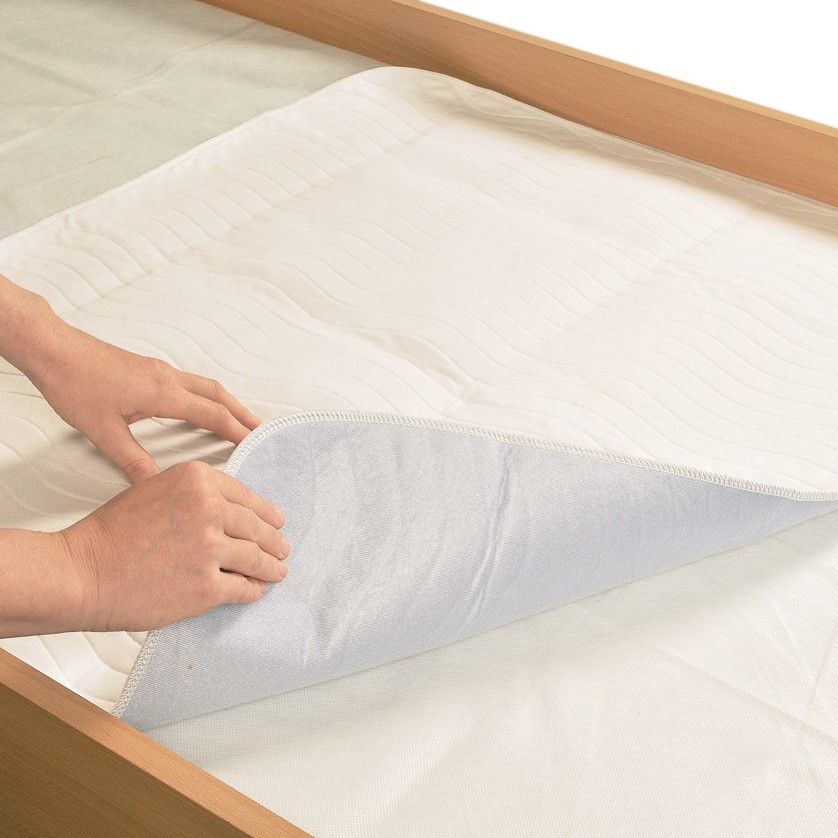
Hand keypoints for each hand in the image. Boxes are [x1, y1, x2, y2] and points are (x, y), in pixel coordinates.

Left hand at [29, 322, 260, 482]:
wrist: (53, 350)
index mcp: (163, 393)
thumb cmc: (75, 384)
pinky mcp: (148, 369)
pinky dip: (206, 395)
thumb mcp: (103, 432)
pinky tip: (199, 405)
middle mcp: (167, 378)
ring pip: (205, 385)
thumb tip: (154, 485)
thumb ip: (133, 461)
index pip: (212, 414)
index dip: (236, 430)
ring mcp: (158, 371)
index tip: (254, 443)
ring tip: (238, 417)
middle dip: (241, 413)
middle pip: (218, 394)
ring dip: (226, 402)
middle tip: (259, 429)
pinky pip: (190, 382)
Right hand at [58, 461, 289, 631]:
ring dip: (271, 567)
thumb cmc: (111, 534)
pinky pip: (243, 588)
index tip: (277, 520)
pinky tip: (256, 590)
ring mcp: (209, 548)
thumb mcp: (155, 490)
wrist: (81, 572)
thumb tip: (227, 509)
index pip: (246, 497)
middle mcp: (208, 508)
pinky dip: (253, 590)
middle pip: (257, 527)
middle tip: (283, 548)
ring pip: (256, 558)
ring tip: (278, 571)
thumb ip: (194, 494)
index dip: (265, 512)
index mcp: (197, 479)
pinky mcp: (206, 585)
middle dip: (275, 540)